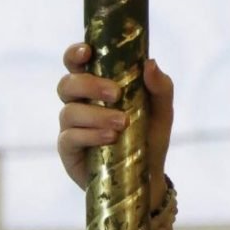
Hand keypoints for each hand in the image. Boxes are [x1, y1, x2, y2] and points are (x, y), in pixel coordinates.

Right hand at [56, 43, 173, 208]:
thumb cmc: (149, 139)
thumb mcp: (162, 113)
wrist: (148, 178)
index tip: (87, 51)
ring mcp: (71, 128)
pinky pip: (70, 137)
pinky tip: (110, 138)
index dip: (75, 54)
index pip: (76, 64)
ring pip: (69, 111)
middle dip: (90, 84)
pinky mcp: (69, 151)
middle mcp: (79, 104)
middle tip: (116, 93)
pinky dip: (90, 135)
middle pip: (67, 84)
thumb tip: (150, 62)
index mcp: (96, 88)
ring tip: (122, 123)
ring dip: (96, 114)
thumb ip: (160, 88)